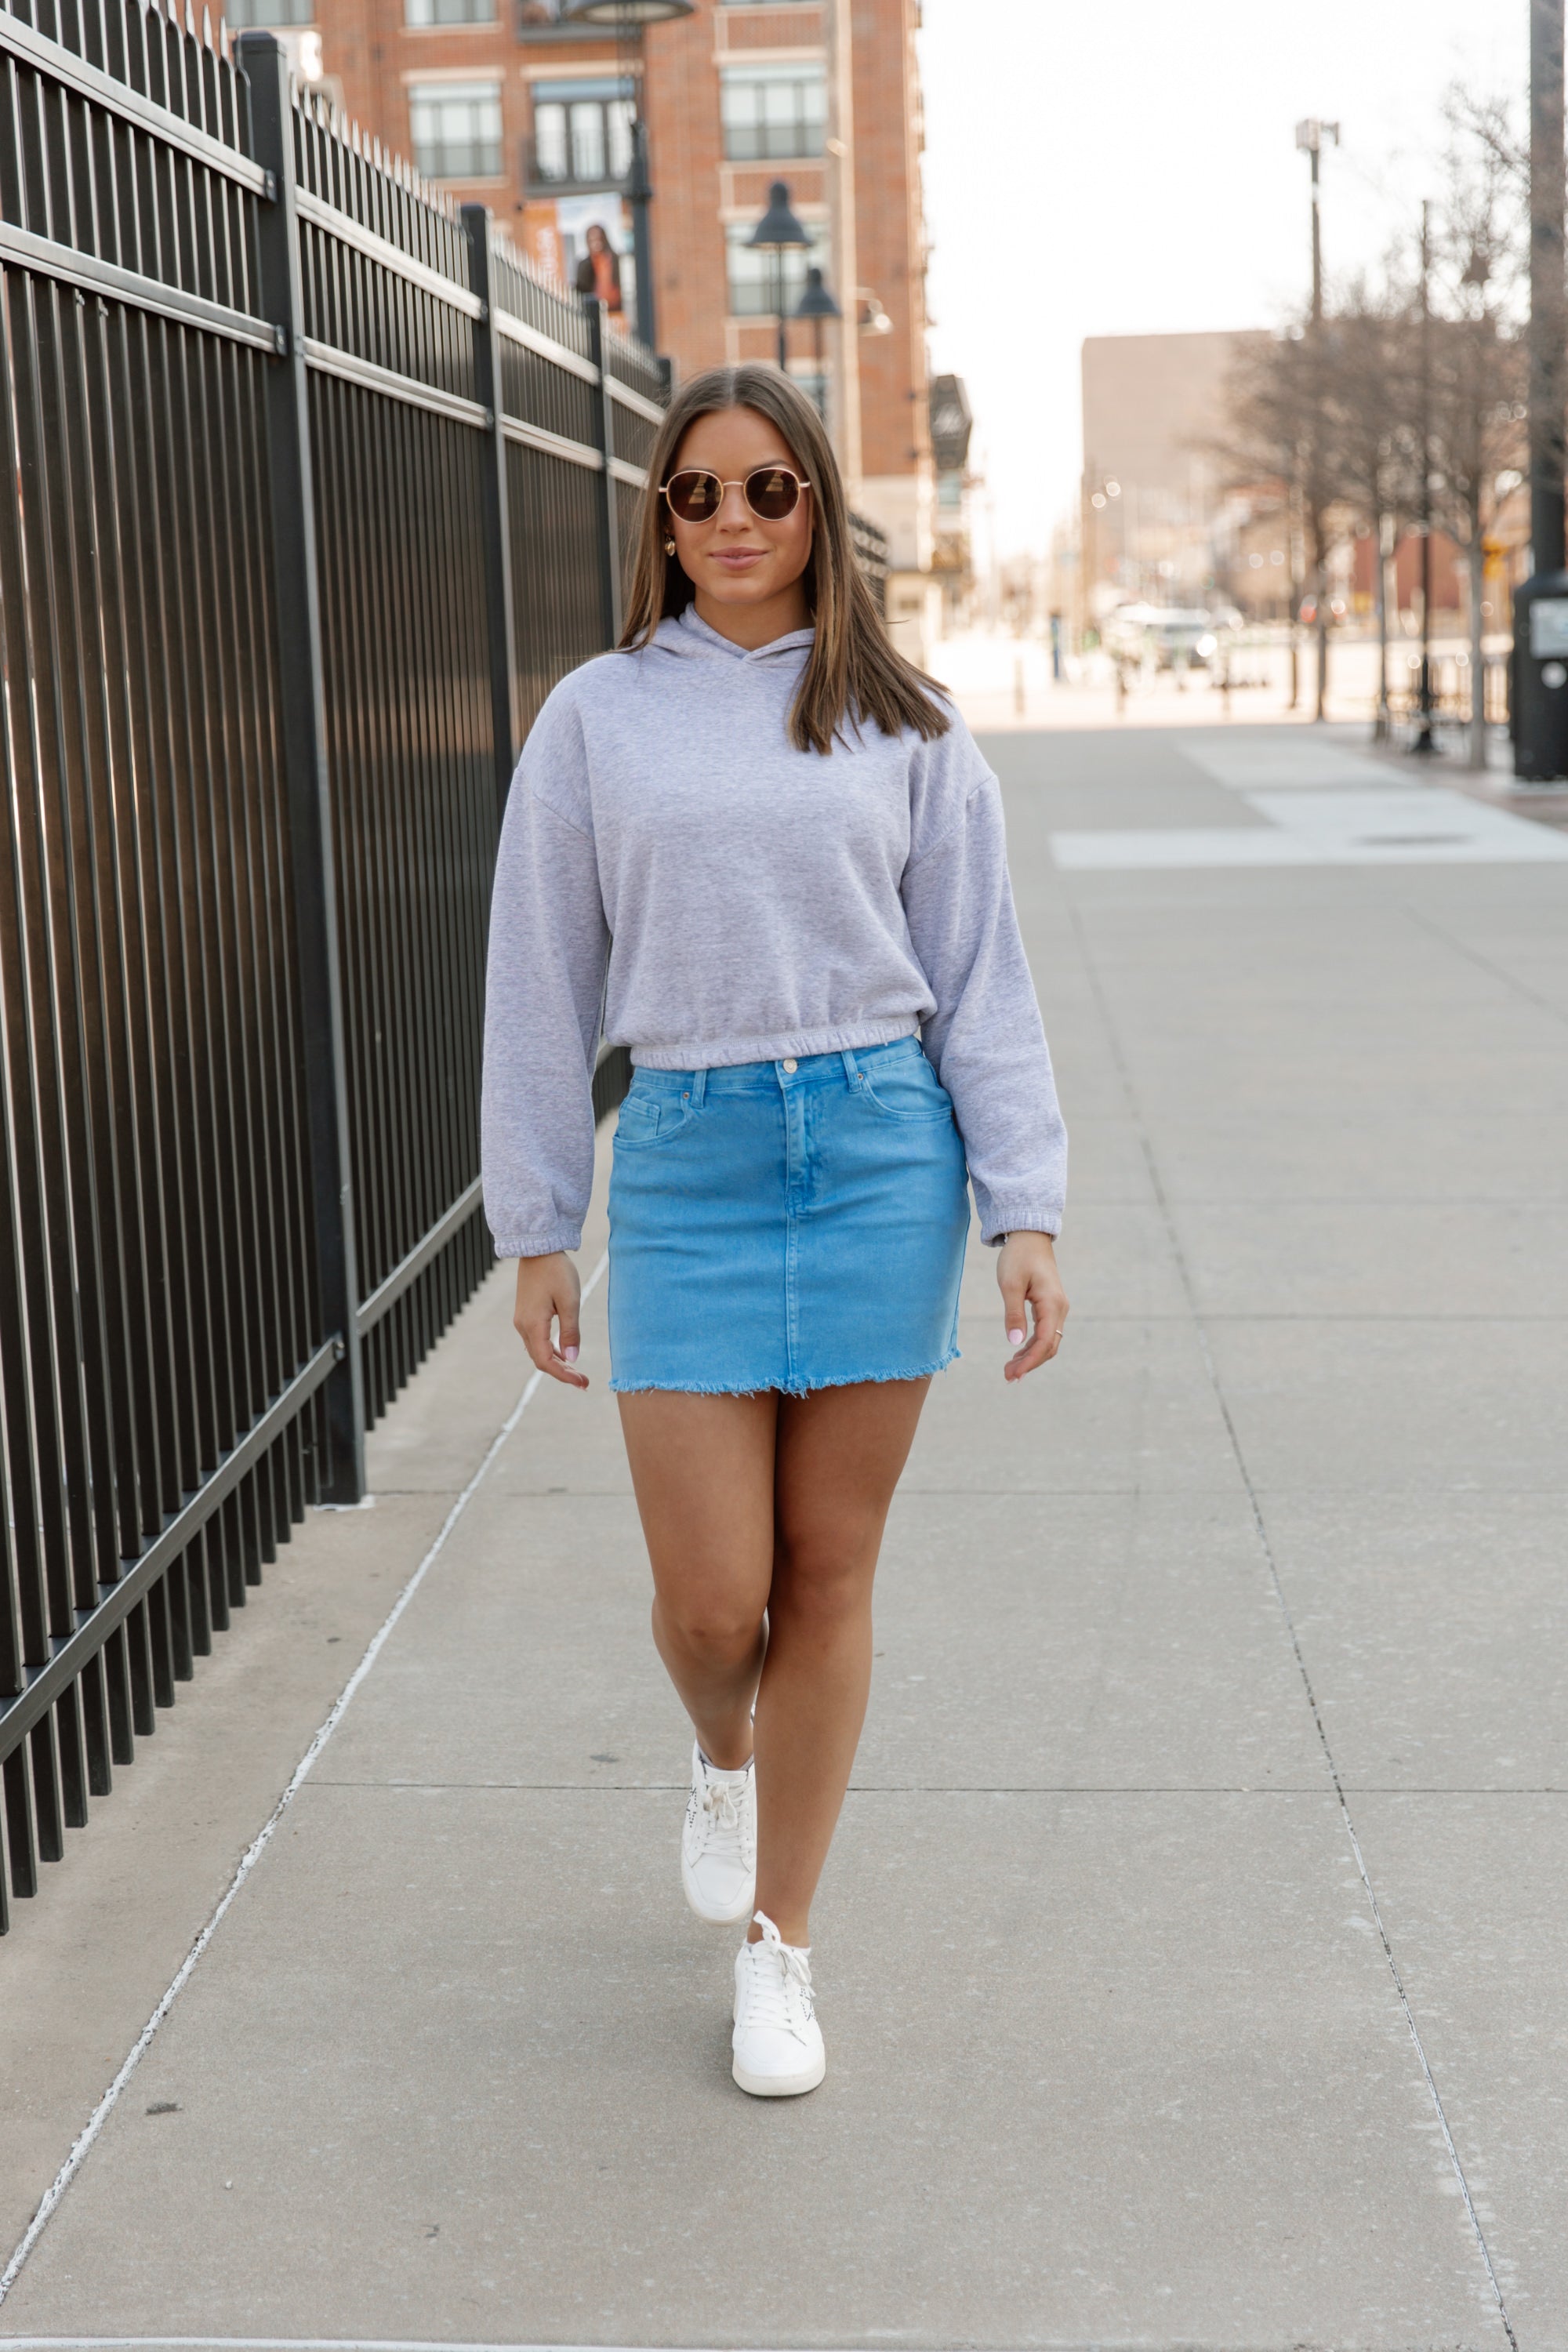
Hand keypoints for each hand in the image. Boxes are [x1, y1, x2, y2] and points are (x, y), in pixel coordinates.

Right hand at [513, 1251, 587, 1389]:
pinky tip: (564, 1353)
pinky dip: (550, 1351)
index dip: (564, 1375)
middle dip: (562, 1373)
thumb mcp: (570, 1301)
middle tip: (584, 1382)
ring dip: (556, 1363)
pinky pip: (536, 1341)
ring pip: (537, 1351)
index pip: (546, 1361)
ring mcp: (522, 1321)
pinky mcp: (525, 1315)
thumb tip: (573, 1358)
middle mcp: (523, 1326)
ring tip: (577, 1371)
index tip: (582, 1383)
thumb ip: (571, 1331)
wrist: (538, 1249)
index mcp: (533, 1325)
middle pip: (540, 1360)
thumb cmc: (556, 1272)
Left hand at [997, 1231, 1067, 1381]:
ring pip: (1048, 1341)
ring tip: (1010, 1370)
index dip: (1030, 1361)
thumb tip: (1014, 1342)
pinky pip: (1045, 1332)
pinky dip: (1032, 1346)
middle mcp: (1059, 1309)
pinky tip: (1018, 1353)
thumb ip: (1013, 1314)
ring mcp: (1057, 1308)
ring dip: (1031, 1357)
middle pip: (1049, 1346)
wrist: (1029, 1237)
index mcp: (1052, 1304)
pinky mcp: (1050, 1306)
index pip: (1044, 1342)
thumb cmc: (1018, 1257)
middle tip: (1007, 1376)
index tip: (1014, 1374)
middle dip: (1030, 1364)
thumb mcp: (1010, 1285)